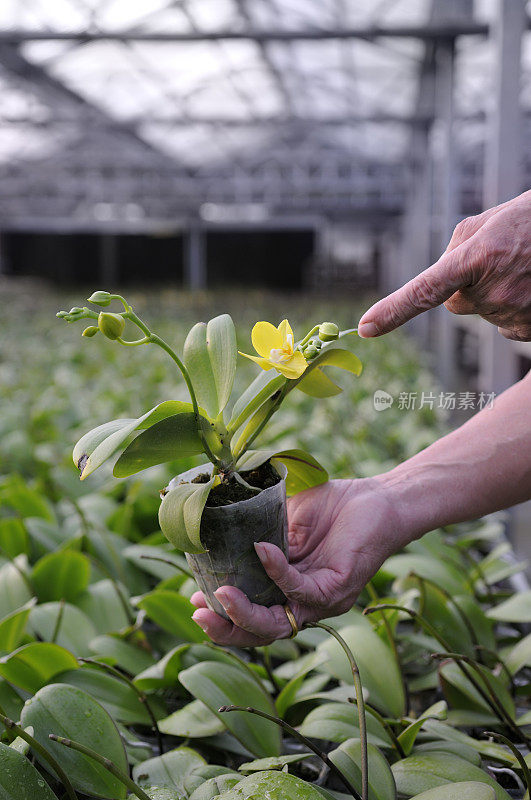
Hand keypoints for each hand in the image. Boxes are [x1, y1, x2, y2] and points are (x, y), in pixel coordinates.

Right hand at [191, 477, 402, 646]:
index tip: (195, 599)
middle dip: (227, 630)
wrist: (377, 498)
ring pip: (280, 624)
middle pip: (261, 634)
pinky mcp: (338, 587)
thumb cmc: (333, 508)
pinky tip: (261, 549)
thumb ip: (259, 535)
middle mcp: (304, 604)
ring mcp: (322, 600)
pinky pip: (302, 588)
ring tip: (221, 594)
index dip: (224, 617)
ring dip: (246, 612)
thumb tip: (220, 533)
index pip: (253, 617)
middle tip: (200, 614)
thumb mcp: (286, 522)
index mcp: (288, 591)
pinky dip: (278, 570)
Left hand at [358, 190, 530, 341]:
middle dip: (467, 285)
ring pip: (482, 312)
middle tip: (502, 259)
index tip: (366, 328)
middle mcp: (493, 291)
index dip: (394, 310)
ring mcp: (513, 314)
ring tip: (525, 269)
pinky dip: (513, 310)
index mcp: (477, 257)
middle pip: (455, 303)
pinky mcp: (528, 331)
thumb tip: (439, 286)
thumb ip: (456, 248)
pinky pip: (504, 324)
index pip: (424, 290)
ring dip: (494, 295)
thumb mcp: (490, 220)